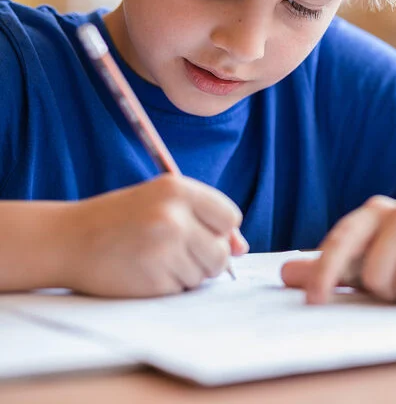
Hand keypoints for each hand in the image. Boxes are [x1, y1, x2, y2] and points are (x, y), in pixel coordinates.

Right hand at [64, 174, 248, 296]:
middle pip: (221, 253)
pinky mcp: (153, 279)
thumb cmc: (122, 219)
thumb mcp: (163, 203)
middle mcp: (174, 216)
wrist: (68, 239)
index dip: (219, 231)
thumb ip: (205, 219)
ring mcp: (164, 249)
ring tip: (155, 258)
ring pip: (204, 275)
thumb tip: (240, 248)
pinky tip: (144, 271)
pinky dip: (168, 286)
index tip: (201, 232)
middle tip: (176, 251)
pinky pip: (181, 290)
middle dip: (206, 258)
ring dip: (186, 273)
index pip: (230, 217)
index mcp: (178, 189)